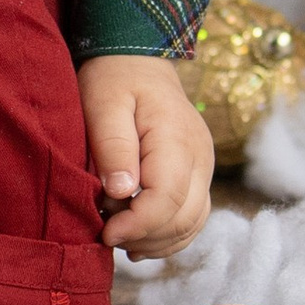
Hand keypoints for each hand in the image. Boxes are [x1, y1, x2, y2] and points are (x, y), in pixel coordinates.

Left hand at [77, 53, 213, 259]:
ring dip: (156, 241)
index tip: (106, 231)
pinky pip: (192, 218)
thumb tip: (123, 193)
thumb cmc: (114, 81)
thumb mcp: (103, 105)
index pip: (168, 199)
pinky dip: (167, 236)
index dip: (138, 224)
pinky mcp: (195, 175)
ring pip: (192, 224)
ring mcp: (202, 168)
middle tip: (105, 234)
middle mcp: (200, 157)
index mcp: (177, 139)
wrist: (136, 63)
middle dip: (144, 236)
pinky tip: (138, 241)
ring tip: (119, 239)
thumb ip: (113, 148)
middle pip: (184, 218)